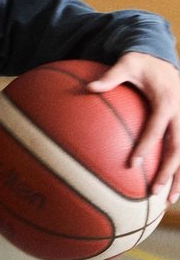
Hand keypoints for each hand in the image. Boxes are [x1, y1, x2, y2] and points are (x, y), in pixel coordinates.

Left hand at [87, 52, 179, 202]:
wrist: (163, 58)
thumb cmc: (141, 63)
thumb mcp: (127, 64)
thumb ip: (110, 77)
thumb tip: (88, 87)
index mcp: (166, 100)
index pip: (157, 127)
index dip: (146, 145)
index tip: (132, 164)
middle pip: (178, 146)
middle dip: (168, 170)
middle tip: (154, 191)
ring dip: (178, 177)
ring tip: (168, 201)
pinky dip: (179, 171)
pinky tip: (171, 191)